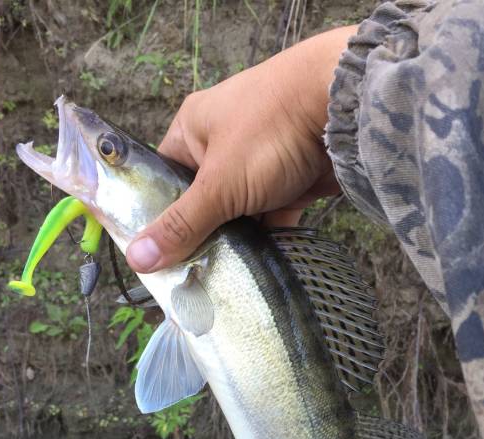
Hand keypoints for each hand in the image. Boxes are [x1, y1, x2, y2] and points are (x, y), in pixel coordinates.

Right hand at [126, 26, 355, 272]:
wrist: (346, 108)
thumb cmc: (271, 132)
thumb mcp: (219, 185)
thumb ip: (181, 224)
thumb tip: (137, 258)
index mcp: (194, 131)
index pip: (162, 179)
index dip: (155, 217)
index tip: (150, 257)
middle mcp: (223, 146)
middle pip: (200, 203)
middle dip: (197, 238)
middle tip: (185, 279)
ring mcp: (259, 165)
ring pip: (237, 215)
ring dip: (233, 244)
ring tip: (217, 284)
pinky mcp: (290, 184)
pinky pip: (271, 220)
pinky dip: (266, 243)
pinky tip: (256, 272)